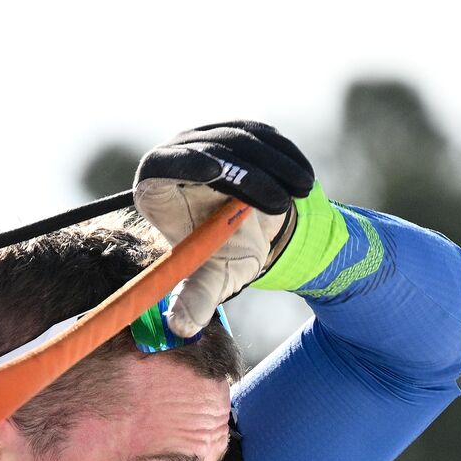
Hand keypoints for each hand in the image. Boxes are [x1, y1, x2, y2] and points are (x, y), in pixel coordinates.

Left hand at [134, 121, 313, 336]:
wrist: (256, 236)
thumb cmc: (224, 257)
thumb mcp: (213, 280)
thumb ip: (195, 299)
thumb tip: (181, 328)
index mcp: (157, 187)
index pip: (162, 162)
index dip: (185, 161)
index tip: (217, 171)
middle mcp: (179, 153)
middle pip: (207, 147)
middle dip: (246, 174)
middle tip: (277, 203)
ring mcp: (210, 136)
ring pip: (239, 139)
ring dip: (273, 166)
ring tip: (298, 195)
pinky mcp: (239, 131)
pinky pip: (262, 135)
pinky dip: (286, 155)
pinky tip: (303, 181)